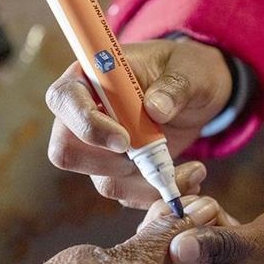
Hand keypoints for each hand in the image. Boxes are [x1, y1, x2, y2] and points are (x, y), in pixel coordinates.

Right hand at [46, 39, 232, 208]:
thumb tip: (156, 108)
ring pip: (102, 179)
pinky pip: (126, 192)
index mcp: (90, 76)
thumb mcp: (190, 70)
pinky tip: (188, 178)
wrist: (199, 95)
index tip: (125, 141)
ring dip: (145, 182)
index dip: (86, 124)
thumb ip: (175, 86)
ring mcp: (99, 147)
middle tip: (153, 157)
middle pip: (67, 150)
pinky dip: (156, 193)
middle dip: (111, 164)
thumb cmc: (187, 71)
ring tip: (192, 171)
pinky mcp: (117, 170)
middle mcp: (84, 114)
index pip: (64, 99)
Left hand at [147, 201, 263, 263]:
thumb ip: (221, 247)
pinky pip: (191, 240)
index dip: (166, 225)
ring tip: (213, 196)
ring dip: (189, 212)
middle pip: (161, 255)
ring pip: (174, 242)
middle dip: (176, 215)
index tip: (185, 192)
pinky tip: (218, 205)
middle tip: (196, 184)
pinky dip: (200, 218)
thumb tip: (175, 247)